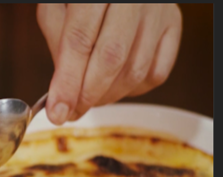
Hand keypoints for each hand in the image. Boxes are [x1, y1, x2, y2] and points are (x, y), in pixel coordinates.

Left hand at [37, 4, 181, 124]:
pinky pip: (157, 73)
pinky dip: (133, 89)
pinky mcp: (174, 24)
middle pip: (111, 59)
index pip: (80, 41)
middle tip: (70, 112)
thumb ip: (58, 44)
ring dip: (108, 96)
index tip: (57, 112)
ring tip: (88, 99)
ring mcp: (159, 11)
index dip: (68, 82)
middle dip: (87, 95)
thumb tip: (62, 92)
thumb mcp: (57, 8)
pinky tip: (114, 85)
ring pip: (135, 71)